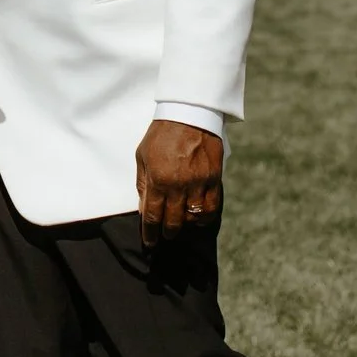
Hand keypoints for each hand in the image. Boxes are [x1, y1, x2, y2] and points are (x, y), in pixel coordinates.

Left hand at [135, 120, 223, 245]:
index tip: (149, 243)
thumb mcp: (142, 156)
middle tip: (165, 235)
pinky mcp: (213, 178)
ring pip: (193, 217)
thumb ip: (143, 183)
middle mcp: (178, 185)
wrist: (189, 114)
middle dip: (167, 232)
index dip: (150, 233)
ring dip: (186, 225)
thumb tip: (144, 207)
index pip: (152, 216)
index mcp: (158, 179)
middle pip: (173, 221)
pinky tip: (199, 219)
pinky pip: (211, 206)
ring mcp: (198, 183)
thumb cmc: (161, 134)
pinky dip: (205, 217)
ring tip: (181, 224)